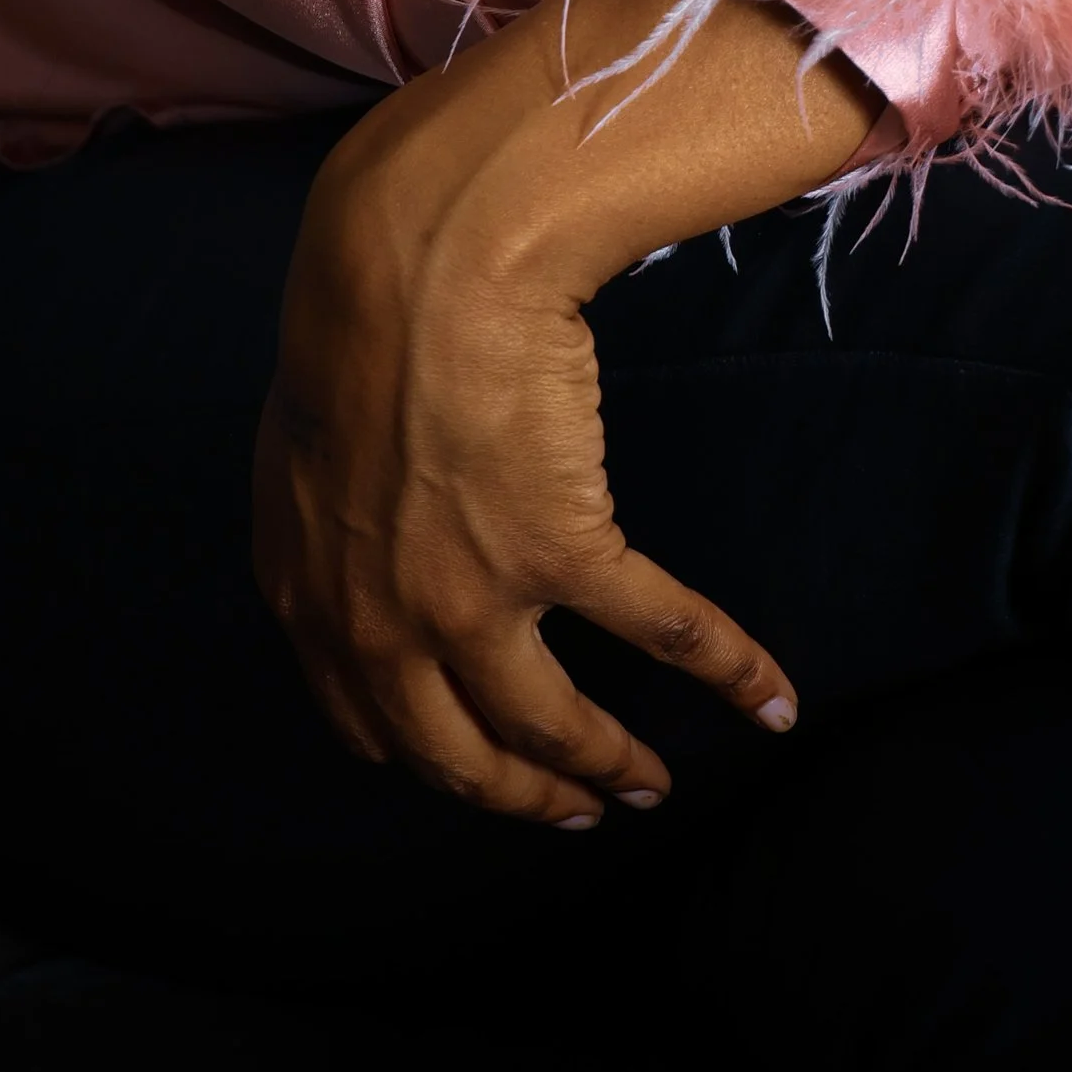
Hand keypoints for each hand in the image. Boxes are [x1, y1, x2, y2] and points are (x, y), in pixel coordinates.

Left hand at [253, 2, 811, 829]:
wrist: (413, 257)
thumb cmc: (353, 316)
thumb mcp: (301, 445)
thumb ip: (324, 524)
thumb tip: (352, 553)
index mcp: (314, 594)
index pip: (372, 725)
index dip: (433, 761)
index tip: (478, 771)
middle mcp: (381, 621)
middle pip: (458, 755)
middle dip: (522, 795)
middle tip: (572, 813)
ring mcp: (471, 596)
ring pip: (551, 724)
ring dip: (608, 766)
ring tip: (649, 786)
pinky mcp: (560, 550)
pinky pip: (658, 629)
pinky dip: (726, 669)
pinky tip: (769, 700)